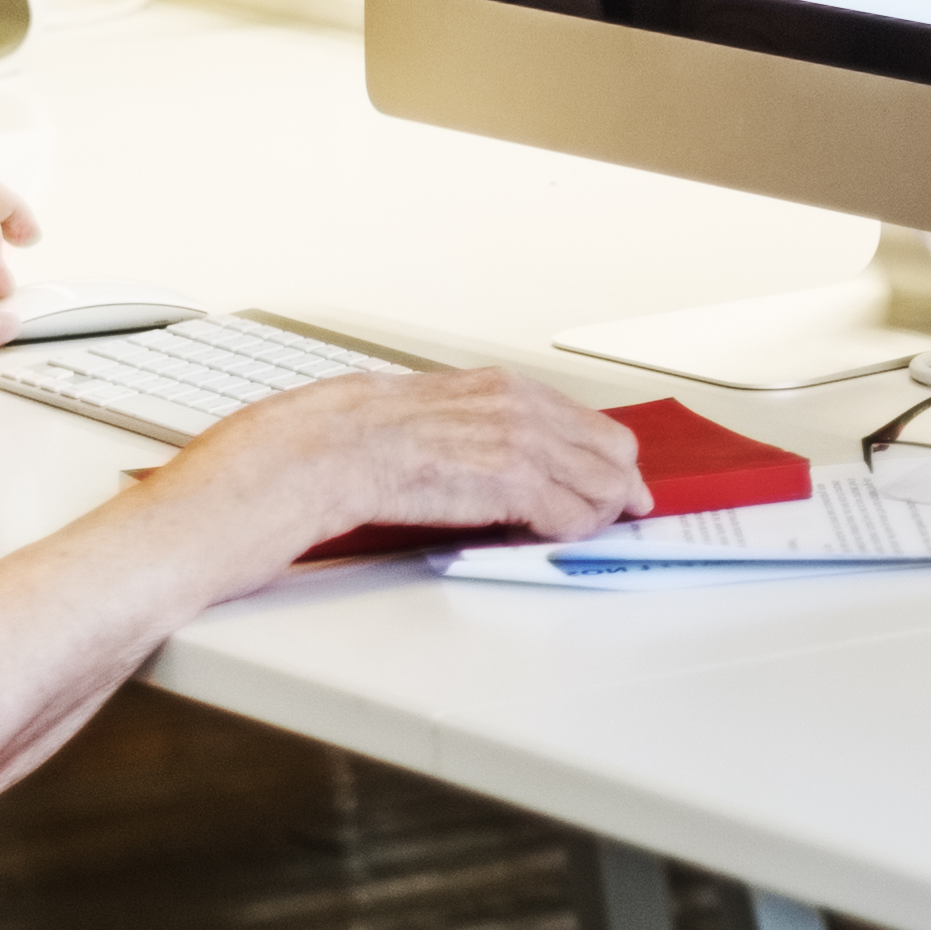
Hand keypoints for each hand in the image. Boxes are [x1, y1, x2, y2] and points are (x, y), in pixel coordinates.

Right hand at [196, 366, 643, 544]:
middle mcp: (514, 407)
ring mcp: (515, 443)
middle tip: (614, 516)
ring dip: (597, 515)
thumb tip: (491, 454)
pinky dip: (574, 533)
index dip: (604, 459)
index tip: (613, 483)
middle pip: (609, 450)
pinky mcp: (506, 482)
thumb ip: (469, 429)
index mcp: (496, 388)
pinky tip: (555, 541)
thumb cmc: (351, 439)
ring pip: (601, 484)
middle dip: (615, 488)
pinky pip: (571, 515)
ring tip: (580, 533)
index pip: (586, 421)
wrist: (315, 453)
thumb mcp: (423, 415)